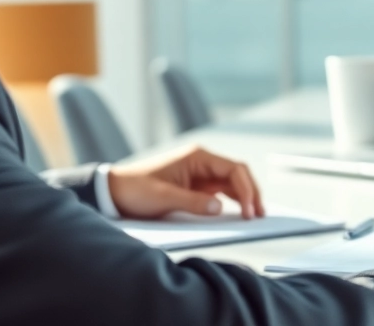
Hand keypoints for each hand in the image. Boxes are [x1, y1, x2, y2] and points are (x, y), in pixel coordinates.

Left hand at [107, 145, 265, 219]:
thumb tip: (220, 209)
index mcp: (197, 156)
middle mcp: (202, 162)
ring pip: (231, 183)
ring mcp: (200, 174)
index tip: (250, 211)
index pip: (234, 169)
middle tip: (259, 215)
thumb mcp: (164, 198)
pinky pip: (220, 192)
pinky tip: (238, 214)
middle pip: (237, 174)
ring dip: (244, 198)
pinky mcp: (195, 186)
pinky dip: (231, 202)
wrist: (114, 191)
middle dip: (251, 193)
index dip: (246, 190)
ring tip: (253, 217)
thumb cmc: (135, 189)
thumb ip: (193, 203)